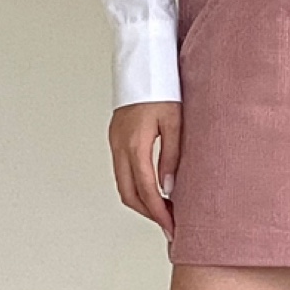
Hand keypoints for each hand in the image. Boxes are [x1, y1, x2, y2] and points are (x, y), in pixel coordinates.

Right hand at [108, 100, 180, 239]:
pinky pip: (122, 171)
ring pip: (123, 184)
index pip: (145, 189)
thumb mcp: (174, 122)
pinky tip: (153, 189)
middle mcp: (119, 146)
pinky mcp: (116, 138)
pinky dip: (136, 186)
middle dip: (148, 213)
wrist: (142, 62)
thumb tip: (169, 188)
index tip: (171, 228)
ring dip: (141, 201)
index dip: (158, 213)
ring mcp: (115, 142)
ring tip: (164, 210)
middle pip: (128, 194)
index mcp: (134, 144)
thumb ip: (172, 157)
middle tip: (169, 224)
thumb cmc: (162, 86)